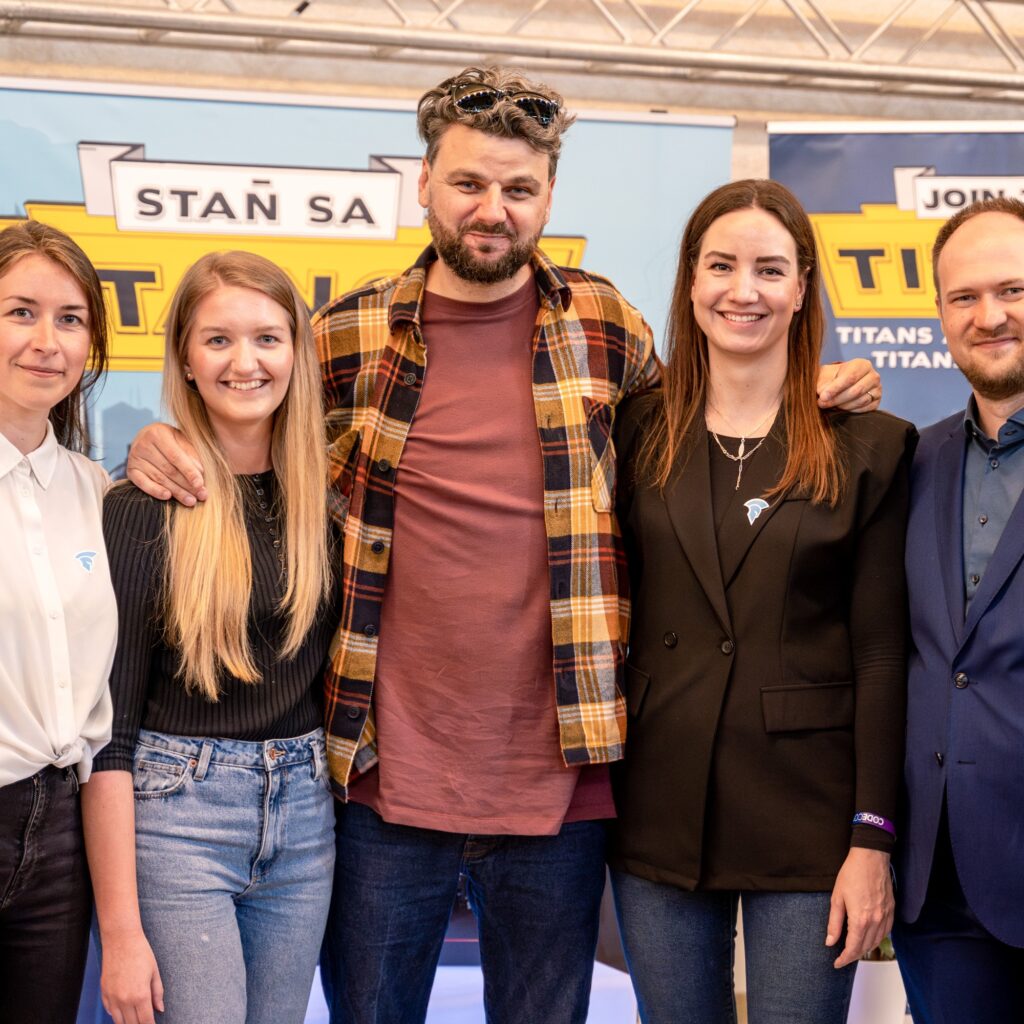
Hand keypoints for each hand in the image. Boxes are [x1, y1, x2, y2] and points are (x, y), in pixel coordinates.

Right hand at [99, 929, 164, 1023]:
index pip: (145, 1021)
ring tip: (135, 1019)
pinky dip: (117, 1015)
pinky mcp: (104, 993)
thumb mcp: (155, 972)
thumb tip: (160, 1009)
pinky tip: (124, 1012)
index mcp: (140, 995)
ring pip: (119, 1022)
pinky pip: (110, 1012)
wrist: (121, 940)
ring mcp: (112, 998)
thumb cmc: (140, 953)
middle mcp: (124, 1000)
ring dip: (128, 1023)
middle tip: (145, 1021)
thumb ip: (158, 993)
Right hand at [126, 423, 205, 504]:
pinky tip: (167, 497)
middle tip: (201, 496)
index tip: (200, 484)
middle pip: (168, 470)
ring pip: (159, 478)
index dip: (189, 472)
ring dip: (176, 492)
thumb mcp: (182, 439)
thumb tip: (199, 472)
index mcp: (158, 433)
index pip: (176, 457)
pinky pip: (142, 483)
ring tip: (190, 500)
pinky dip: (155, 491)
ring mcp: (135, 458)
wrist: (146, 437)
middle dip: (186, 485)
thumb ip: (191, 454)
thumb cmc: (170, 439)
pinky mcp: (131, 470)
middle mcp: (143, 444)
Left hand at [816, 359, 880, 411]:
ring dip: (842, 406)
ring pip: (861, 401)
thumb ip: (823, 382)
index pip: (850, 377)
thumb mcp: (824, 375)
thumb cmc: (831, 377)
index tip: (822, 396)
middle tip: (822, 404)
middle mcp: (873, 376)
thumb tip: (822, 393)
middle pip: (856, 390)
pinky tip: (840, 409)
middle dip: (837, 399)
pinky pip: (865, 409)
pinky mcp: (876, 402)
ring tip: (829, 406)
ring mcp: (877, 390)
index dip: (836, 388)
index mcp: (862, 365)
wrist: (840, 385)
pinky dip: (851, 411)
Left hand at [825, 847, 893, 968]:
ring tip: (854, 949)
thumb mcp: (836, 897)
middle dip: (853, 955)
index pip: (853, 948)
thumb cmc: (852, 874)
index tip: (836, 963)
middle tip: (842, 957)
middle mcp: (876, 921)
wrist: (871, 858)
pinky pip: (886, 932)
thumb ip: (834, 922)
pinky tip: (869, 937)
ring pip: (877, 941)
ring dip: (865, 948)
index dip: (844, 958)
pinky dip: (877, 938)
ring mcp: (886, 917)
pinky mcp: (891, 911)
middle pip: (865, 947)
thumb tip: (830, 941)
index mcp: (860, 919)